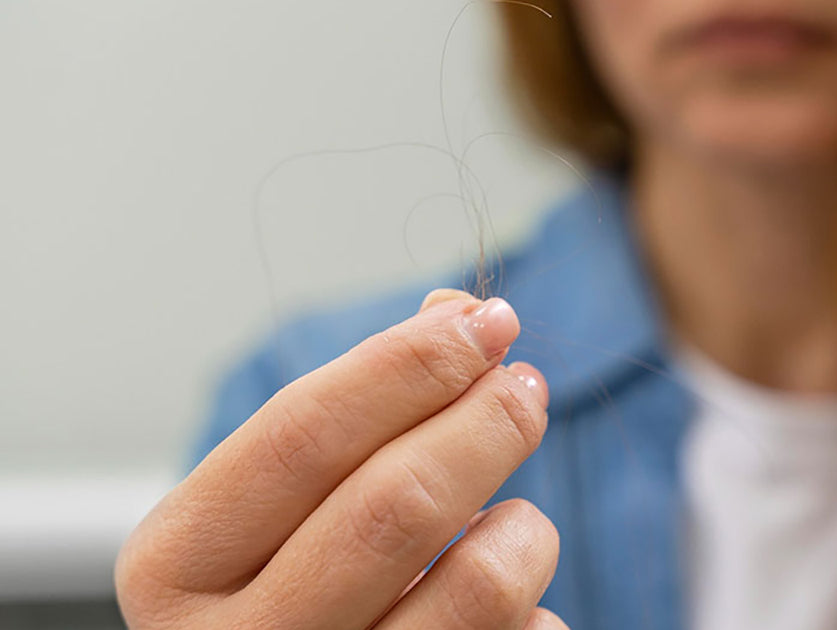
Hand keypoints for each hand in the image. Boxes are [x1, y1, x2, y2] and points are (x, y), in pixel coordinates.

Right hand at [116, 289, 566, 629]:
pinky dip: (529, 608)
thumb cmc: (287, 582)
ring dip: (523, 530)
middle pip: (396, 505)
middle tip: (525, 388)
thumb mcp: (283, 501)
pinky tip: (498, 605)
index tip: (485, 322)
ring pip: (477, 587)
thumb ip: (360, 404)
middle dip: (484, 424)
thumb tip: (457, 315)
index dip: (407, 366)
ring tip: (516, 519)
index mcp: (176, 567)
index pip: (303, 435)